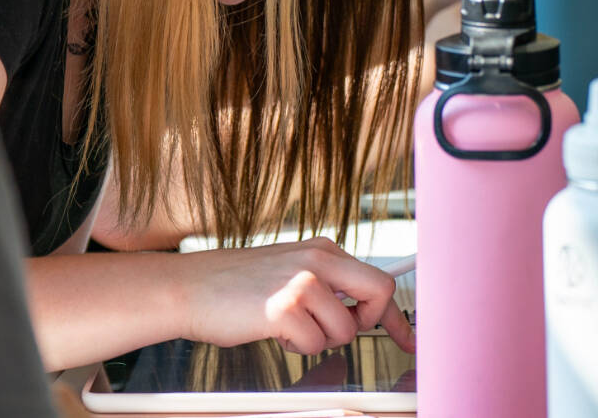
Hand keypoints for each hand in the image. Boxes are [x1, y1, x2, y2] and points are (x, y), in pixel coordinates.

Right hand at [178, 238, 414, 356]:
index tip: (406, 337)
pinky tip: (274, 331)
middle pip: (379, 292)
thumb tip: (358, 312)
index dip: (395, 316)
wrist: (190, 288)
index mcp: (322, 249)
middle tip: (343, 331)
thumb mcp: (289, 270)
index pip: (377, 280)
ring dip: (319, 340)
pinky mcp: (285, 308)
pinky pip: (314, 345)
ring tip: (288, 326)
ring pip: (344, 331)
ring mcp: (302, 282)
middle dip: (369, 322)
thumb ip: (325, 284)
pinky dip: (296, 347)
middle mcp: (318, 259)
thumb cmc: (235, 285)